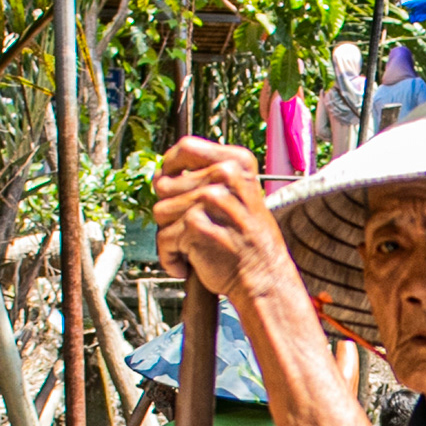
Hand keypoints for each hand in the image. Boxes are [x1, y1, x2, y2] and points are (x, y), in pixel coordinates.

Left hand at [154, 138, 291, 301]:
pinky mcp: (195, 224)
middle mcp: (224, 176)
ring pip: (160, 211)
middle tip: (193, 228)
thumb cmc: (249, 242)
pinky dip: (171, 258)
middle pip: (165, 184)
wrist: (265, 277)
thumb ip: (207, 178)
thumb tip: (160, 175)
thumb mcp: (240, 196)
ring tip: (195, 245)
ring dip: (171, 235)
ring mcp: (209, 199)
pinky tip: (190, 263)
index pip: (186, 147)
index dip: (170, 165)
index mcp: (237, 163)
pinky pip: (163, 239)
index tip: (169, 181)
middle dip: (171, 210)